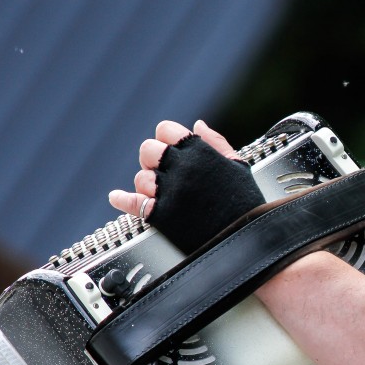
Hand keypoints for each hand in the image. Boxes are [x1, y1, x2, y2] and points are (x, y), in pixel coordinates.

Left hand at [109, 120, 264, 253]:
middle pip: (148, 150)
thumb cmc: (247, 204)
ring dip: (147, 184)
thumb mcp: (239, 167)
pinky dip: (122, 200)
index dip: (166, 139)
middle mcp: (182, 168)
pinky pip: (132, 203)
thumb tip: (198, 125)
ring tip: (160, 192)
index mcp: (200, 152)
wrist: (248, 240)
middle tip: (162, 170)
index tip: (170, 148)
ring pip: (141, 177)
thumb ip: (217, 142)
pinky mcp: (162, 215)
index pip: (166, 129)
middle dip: (153, 159)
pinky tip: (117, 197)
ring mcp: (170, 192)